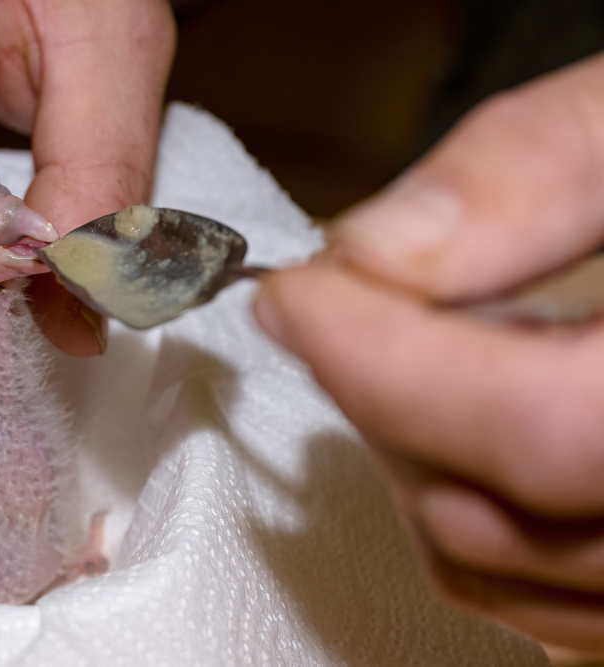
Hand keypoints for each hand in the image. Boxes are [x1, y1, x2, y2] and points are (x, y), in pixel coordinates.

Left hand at [254, 53, 603, 652]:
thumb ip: (535, 167)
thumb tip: (373, 250)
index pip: (541, 427)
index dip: (382, 362)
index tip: (295, 296)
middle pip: (495, 515)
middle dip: (377, 400)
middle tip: (341, 306)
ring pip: (492, 570)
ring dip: (408, 452)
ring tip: (421, 345)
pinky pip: (528, 600)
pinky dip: (461, 507)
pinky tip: (468, 418)